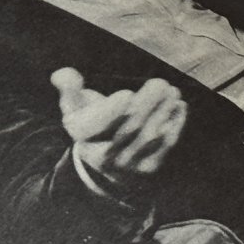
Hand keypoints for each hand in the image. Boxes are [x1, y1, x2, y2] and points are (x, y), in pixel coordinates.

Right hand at [51, 67, 186, 189]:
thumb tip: (64, 75)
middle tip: (160, 83)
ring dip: (164, 111)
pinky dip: (175, 125)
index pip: (97, 127)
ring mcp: (129, 165)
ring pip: (150, 136)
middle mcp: (104, 156)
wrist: (105, 165)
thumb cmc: (91, 124)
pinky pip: (165, 147)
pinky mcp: (149, 168)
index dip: (112, 112)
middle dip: (147, 104)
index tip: (127, 94)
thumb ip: (70, 88)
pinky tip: (179, 107)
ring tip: (173, 91)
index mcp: (83, 137)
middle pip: (128, 128)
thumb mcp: (74, 107)